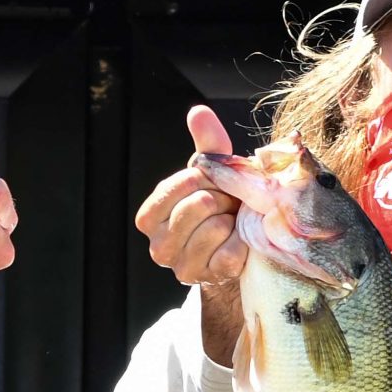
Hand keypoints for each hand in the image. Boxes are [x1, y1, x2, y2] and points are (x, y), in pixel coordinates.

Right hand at [134, 106, 248, 362]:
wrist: (237, 248)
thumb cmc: (220, 207)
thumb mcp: (211, 176)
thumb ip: (205, 146)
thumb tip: (198, 112)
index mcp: (149, 218)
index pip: (175, 187)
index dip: (201, 179)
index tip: (212, 181)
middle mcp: (158, 246)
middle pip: (197, 206)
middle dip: (220, 198)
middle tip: (227, 203)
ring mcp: (182, 267)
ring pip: (213, 228)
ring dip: (231, 220)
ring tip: (232, 221)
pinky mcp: (209, 279)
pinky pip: (230, 251)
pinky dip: (241, 242)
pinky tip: (239, 240)